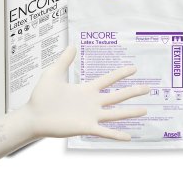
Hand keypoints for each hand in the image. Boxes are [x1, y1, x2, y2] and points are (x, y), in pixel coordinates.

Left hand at [26, 46, 148, 140]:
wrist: (34, 115)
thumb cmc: (42, 95)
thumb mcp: (54, 73)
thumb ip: (64, 60)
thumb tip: (73, 45)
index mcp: (86, 89)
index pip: (108, 80)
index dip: (121, 74)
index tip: (134, 68)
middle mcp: (92, 102)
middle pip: (117, 96)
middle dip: (132, 92)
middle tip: (148, 88)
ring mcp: (90, 116)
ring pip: (115, 114)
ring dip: (130, 113)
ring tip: (145, 111)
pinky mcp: (86, 128)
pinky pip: (104, 132)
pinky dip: (116, 135)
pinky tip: (129, 137)